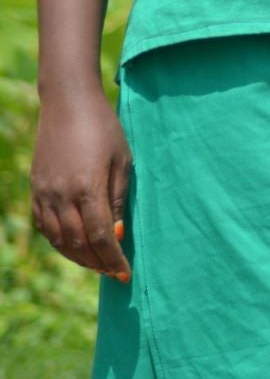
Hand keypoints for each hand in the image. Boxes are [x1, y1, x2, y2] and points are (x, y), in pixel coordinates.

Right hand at [30, 84, 130, 281]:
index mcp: (88, 188)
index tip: (126, 274)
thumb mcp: (122, 160)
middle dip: (98, 262)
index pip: (100, 236)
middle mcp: (62, 196)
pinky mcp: (35, 189)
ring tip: (97, 264)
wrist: (67, 104)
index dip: (113, 258)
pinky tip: (74, 246)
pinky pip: (45, 226)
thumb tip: (117, 233)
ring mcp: (44, 194)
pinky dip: (59, 242)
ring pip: (59, 239)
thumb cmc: (104, 128)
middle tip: (114, 273)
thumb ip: (118, 199)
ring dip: (78, 257)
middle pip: (78, 243)